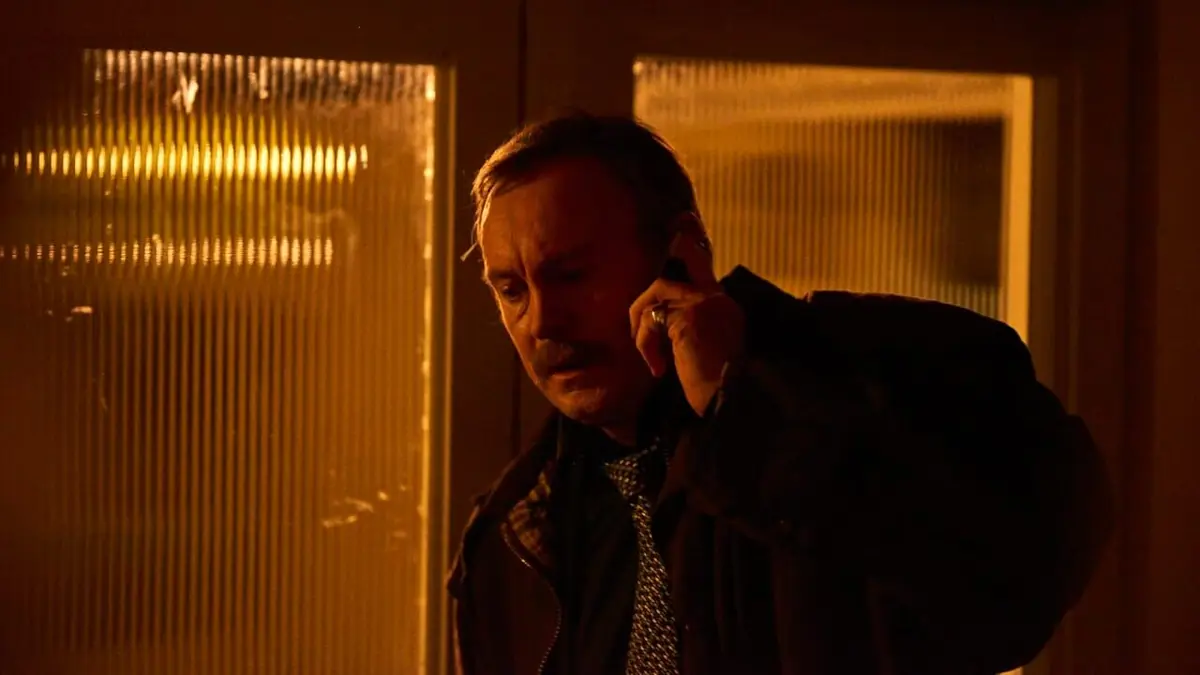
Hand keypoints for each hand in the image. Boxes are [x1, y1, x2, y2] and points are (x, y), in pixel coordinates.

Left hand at [629, 230, 745, 415]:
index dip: (689, 244)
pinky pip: (651, 317)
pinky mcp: (690, 316)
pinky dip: (646, 344)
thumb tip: (658, 322)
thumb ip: (686, 333)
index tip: (683, 222)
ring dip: (643, 328)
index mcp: (725, 309)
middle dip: (650, 294)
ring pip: (656, 295)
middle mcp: (718, 301)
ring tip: (652, 360)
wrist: (728, 407)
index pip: (702, 267)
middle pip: (674, 273)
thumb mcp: (700, 356)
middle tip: (643, 324)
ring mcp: (705, 305)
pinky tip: (658, 369)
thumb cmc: (714, 392)